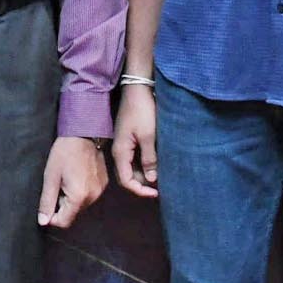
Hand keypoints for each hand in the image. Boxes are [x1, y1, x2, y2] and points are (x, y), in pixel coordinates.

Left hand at [38, 136, 107, 229]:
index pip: (64, 222)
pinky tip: (76, 177)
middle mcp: (92, 197)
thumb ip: (47, 201)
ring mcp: (100, 191)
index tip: (47, 204)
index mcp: (79, 197)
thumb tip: (43, 222)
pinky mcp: (103, 184)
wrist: (83, 133)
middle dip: (62, 206)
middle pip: (73, 214)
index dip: (52, 218)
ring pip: (81, 206)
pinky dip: (80, 192)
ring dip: (71, 200)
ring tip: (66, 180)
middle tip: (56, 186)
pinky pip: (89, 196)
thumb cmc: (64, 153)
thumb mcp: (50, 177)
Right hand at [112, 83, 157, 197]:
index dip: (139, 190)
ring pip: (133, 167)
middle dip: (143, 184)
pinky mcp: (130, 138)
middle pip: (128, 176)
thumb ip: (149, 159)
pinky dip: (145, 164)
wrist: (138, 89)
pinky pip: (136, 157)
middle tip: (161, 188)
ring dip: (145, 174)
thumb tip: (150, 180)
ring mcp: (124, 144)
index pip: (126, 181)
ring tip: (161, 178)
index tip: (155, 194)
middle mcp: (120, 151)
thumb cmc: (142, 111)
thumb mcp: (148, 136)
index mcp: (121, 152)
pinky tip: (157, 164)